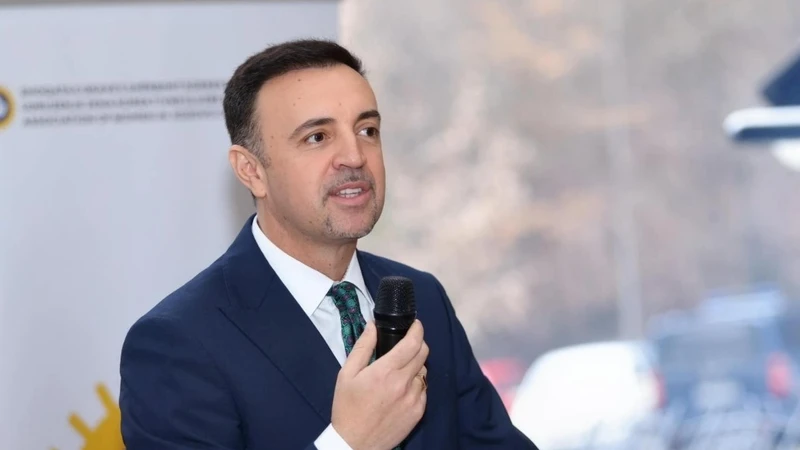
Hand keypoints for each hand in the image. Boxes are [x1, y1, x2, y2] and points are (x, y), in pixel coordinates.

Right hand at [331, 320, 428, 449]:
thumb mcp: (347, 374)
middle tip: (407, 343)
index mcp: (385, 371)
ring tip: (400, 371)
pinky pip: (423, 390)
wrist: (355, 443)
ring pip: (424, 371)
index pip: (412, 343)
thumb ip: (362, 347)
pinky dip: (416, 384)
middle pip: (423, 353)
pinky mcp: (418, 412)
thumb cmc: (347, 408)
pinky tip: (402, 389)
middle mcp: (403, 383)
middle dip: (418, 343)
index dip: (417, 329)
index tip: (415, 324)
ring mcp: (413, 399)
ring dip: (416, 365)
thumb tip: (373, 325)